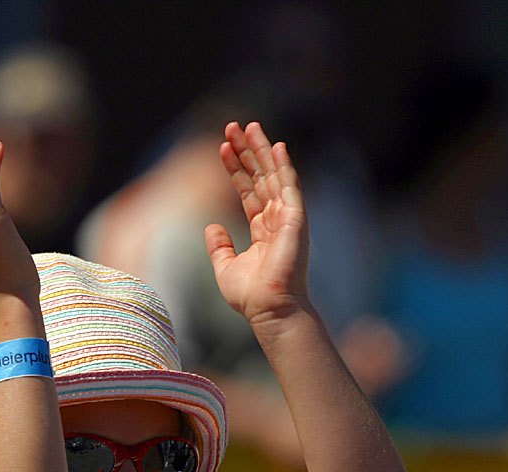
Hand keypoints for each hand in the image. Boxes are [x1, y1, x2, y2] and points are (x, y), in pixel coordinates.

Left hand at [204, 122, 309, 325]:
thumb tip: (211, 226)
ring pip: (274, 175)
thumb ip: (219, 246)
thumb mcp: (225, 266)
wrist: (268, 310)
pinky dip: (284, 165)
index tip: (221, 147)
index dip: (235, 168)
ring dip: (261, 150)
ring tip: (248, 126)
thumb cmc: (250, 295)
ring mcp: (288, 219)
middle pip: (261, 176)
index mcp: (262, 229)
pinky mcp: (296, 221)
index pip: (248, 190)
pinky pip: (290, 187)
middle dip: (247, 151)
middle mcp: (277, 220)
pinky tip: (276, 145)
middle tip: (233, 126)